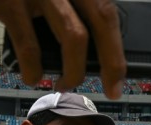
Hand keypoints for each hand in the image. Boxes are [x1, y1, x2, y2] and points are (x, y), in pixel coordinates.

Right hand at [0, 0, 125, 98]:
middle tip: (112, 89)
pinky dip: (33, 68)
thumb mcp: (45, 0)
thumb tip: (97, 57)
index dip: (118, 46)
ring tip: (64, 84)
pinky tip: (31, 76)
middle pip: (103, 16)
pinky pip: (30, 43)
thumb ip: (68, 15)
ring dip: (73, 70)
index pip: (108, 9)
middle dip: (112, 61)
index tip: (119, 77)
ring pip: (74, 34)